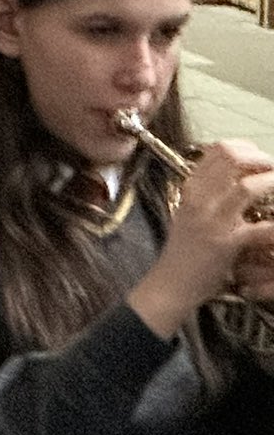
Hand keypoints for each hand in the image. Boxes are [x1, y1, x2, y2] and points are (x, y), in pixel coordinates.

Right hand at [133, 140, 273, 335]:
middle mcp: (199, 199)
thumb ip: (210, 194)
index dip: (248, 149)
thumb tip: (241, 179)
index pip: (219, 149)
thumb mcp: (190, 214)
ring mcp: (211, 220)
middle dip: (264, 160)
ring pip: (249, 186)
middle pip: (234, 158)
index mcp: (191, 188)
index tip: (260, 162)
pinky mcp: (226, 243)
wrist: (170, 286)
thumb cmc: (184, 252)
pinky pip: (263, 228)